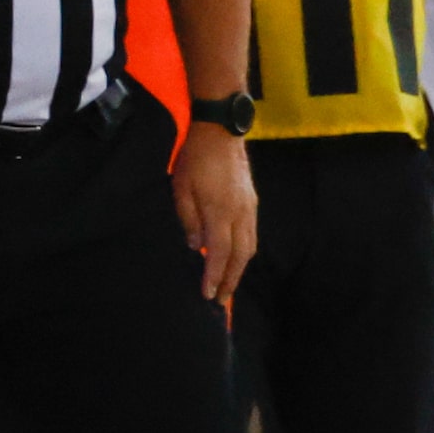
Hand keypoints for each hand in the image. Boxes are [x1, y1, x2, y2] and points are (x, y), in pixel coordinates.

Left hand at [170, 123, 256, 302]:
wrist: (221, 132)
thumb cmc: (196, 159)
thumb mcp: (181, 189)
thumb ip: (189, 220)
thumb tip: (196, 247)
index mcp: (221, 212)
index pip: (220, 253)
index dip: (214, 276)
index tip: (207, 295)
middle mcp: (240, 214)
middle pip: (240, 256)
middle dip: (231, 280)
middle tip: (221, 300)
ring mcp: (249, 208)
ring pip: (250, 247)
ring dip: (240, 269)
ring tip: (229, 284)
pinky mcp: (252, 202)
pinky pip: (252, 235)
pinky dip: (244, 252)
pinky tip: (236, 258)